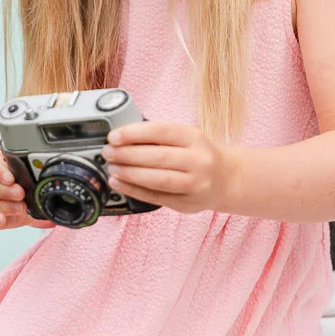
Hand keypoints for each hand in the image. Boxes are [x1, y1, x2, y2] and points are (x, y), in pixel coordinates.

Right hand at [0, 147, 56, 233]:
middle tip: (20, 193)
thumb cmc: (9, 177)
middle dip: (2, 191)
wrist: (13, 194)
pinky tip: (1, 219)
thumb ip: (20, 168)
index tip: (10, 178)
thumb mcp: (14, 167)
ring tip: (19, 207)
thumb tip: (38, 173)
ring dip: (1, 206)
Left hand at [101, 120, 239, 214]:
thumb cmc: (199, 155)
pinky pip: (156, 197)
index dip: (134, 133)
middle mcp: (198, 160)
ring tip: (112, 169)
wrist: (226, 179)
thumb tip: (122, 138)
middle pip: (157, 157)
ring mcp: (195, 183)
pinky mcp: (187, 203)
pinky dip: (134, 190)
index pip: (161, 132)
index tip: (113, 136)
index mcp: (194, 137)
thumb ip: (160, 137)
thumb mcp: (187, 138)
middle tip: (108, 153)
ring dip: (130, 174)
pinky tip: (119, 184)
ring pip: (157, 179)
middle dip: (127, 155)